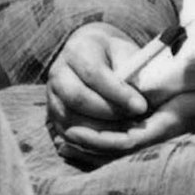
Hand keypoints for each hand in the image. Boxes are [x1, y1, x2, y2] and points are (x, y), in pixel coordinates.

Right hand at [44, 21, 157, 139]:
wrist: (94, 58)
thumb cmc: (115, 57)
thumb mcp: (126, 54)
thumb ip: (131, 74)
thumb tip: (140, 102)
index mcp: (76, 50)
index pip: (93, 73)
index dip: (118, 93)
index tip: (141, 106)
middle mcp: (58, 74)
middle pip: (78, 99)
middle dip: (110, 114)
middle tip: (136, 121)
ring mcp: (53, 98)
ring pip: (72, 122)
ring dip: (104, 134)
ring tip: (130, 135)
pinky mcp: (56, 119)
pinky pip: (72, 137)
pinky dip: (96, 144)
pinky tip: (117, 143)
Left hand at [60, 42, 194, 163]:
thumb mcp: (186, 69)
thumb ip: (156, 84)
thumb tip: (127, 96)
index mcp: (174, 122)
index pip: (129, 142)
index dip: (99, 139)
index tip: (73, 130)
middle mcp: (170, 132)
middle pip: (124, 152)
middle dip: (92, 148)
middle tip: (62, 138)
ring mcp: (170, 131)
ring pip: (127, 150)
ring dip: (97, 148)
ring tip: (67, 140)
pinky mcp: (168, 126)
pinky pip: (134, 140)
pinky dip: (109, 140)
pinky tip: (88, 134)